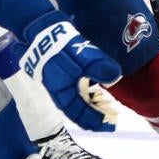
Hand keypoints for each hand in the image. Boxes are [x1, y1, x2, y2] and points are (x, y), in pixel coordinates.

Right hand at [21, 12, 122, 131]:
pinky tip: (98, 90)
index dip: (97, 122)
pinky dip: (88, 95)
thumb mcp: (83, 57)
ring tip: (107, 106)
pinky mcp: (63, 76)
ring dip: (93, 106)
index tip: (112, 125)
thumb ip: (99, 67)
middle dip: (96, 117)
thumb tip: (115, 78)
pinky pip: (77, 92)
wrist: (43, 33)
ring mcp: (61, 85)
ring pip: (79, 102)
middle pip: (80, 112)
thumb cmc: (61, 48)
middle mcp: (61, 94)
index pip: (81, 116)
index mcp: (64, 95)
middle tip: (112, 119)